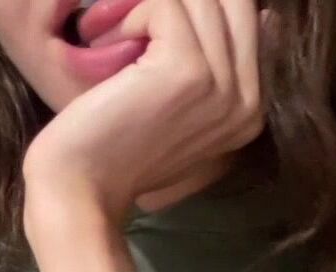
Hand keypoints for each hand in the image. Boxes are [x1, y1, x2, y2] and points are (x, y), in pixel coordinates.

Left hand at [23, 0, 267, 224]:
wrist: (79, 189)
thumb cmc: (113, 151)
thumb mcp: (174, 109)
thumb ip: (209, 68)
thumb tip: (256, 14)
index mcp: (251, 109)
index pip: (247, 18)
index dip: (198, 6)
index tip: (154, 21)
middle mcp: (248, 98)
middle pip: (234, 2)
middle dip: (177, 1)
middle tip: (134, 20)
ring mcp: (223, 84)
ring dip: (145, 6)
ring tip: (112, 34)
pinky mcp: (188, 70)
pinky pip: (165, 3)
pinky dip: (128, 14)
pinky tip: (105, 44)